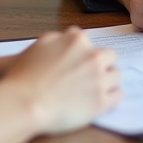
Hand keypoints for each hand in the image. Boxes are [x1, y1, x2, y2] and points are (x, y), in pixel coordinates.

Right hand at [0, 27, 121, 142]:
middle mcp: (92, 57)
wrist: (25, 103)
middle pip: (109, 56)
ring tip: (94, 89)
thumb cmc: (25, 76)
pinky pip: (118, 95)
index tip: (77, 61)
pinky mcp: (101, 102)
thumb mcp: (38, 45)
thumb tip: (65, 40)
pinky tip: (101, 100)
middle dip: (101, 64)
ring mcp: (99, 79)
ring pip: (116, 75)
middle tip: (89, 75)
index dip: (82, 52)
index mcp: (77, 40)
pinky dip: (111, 97)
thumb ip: (57, 39)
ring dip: (107, 80)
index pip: (87, 40)